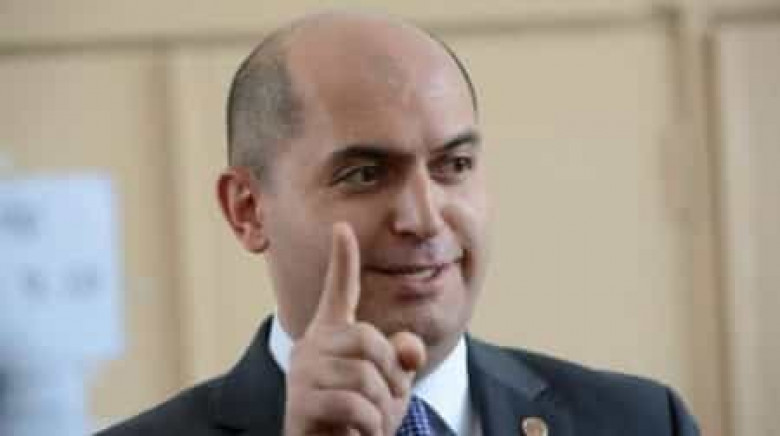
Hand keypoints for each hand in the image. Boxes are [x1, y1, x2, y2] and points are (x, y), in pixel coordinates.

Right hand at [283, 222, 425, 435]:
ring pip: (365, 374)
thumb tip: (409, 348)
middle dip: (389, 373)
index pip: (338, 290)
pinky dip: (369, 425)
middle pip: (367, 338)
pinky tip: (361, 432)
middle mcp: (313, 345)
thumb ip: (401, 359)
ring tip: (371, 422)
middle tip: (386, 401)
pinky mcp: (300, 402)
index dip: (342, 260)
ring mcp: (303, 372)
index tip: (342, 227)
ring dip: (381, 406)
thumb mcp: (390, 386)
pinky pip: (353, 404)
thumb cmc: (359, 418)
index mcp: (333, 334)